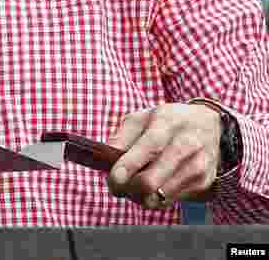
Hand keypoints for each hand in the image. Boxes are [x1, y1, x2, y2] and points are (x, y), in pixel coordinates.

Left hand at [106, 103, 221, 209]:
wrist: (211, 127)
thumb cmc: (169, 121)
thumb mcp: (143, 117)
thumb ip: (123, 136)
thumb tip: (106, 157)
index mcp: (168, 124)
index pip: (148, 149)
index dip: (128, 167)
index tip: (113, 178)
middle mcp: (186, 147)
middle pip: (152, 181)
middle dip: (127, 188)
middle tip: (116, 185)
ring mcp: (197, 168)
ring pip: (158, 197)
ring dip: (138, 195)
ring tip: (132, 183)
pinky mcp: (203, 184)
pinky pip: (168, 201)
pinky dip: (154, 198)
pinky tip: (152, 185)